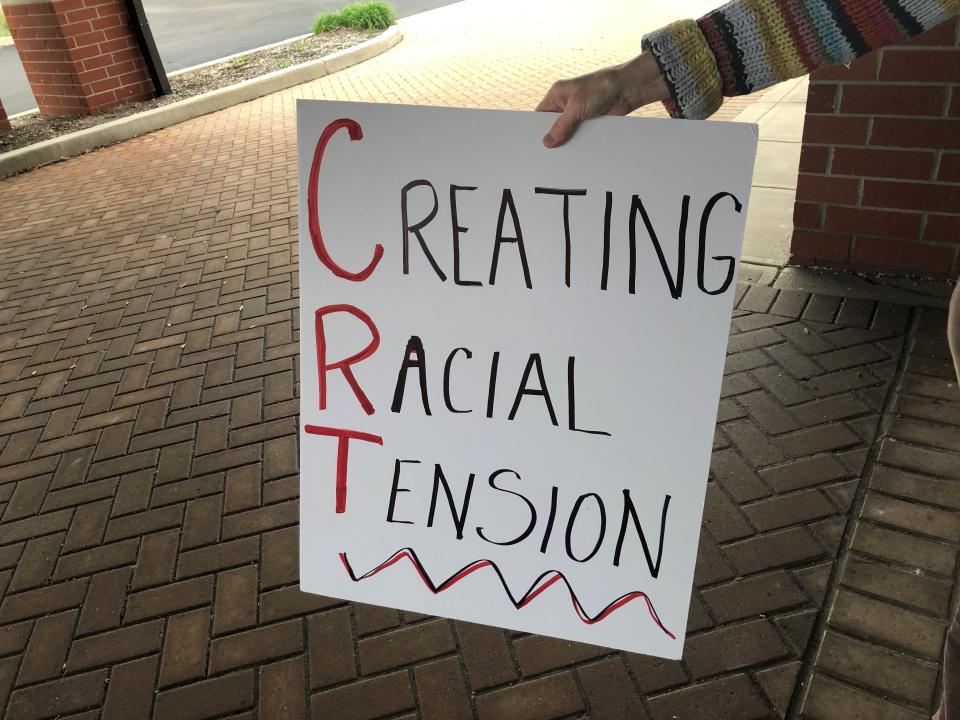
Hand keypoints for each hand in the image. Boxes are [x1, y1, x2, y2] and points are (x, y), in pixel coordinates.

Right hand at [536, 53, 669, 147]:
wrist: (626, 89)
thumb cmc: (600, 87)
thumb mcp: (576, 107)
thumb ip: (561, 126)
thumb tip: (548, 142)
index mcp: (557, 95)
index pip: (540, 115)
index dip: (536, 129)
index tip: (534, 144)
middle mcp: (565, 105)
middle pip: (553, 127)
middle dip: (553, 138)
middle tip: (548, 153)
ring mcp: (578, 115)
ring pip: (567, 133)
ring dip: (568, 142)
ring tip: (562, 155)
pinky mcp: (589, 123)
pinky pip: (580, 136)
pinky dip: (580, 143)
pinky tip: (577, 152)